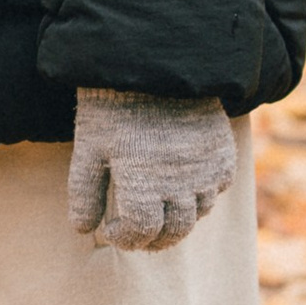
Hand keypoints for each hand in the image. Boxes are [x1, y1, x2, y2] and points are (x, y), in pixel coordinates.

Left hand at [69, 90, 234, 250]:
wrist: (155, 64)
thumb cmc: (113, 106)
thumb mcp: (89, 148)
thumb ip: (85, 193)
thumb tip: (83, 229)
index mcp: (143, 185)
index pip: (139, 233)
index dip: (123, 238)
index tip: (110, 230)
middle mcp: (180, 184)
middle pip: (174, 232)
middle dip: (152, 240)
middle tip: (137, 233)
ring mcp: (206, 170)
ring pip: (198, 213)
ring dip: (177, 218)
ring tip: (158, 208)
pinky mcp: (222, 154)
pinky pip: (218, 188)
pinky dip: (202, 194)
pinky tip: (183, 184)